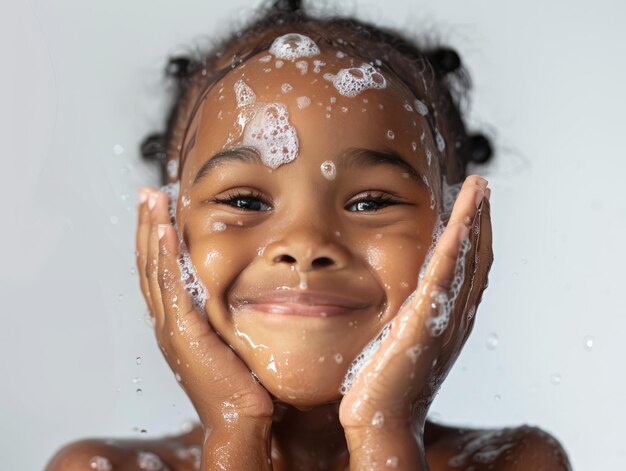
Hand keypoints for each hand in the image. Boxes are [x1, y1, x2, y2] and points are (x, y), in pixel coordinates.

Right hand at [136, 187, 273, 467]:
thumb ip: (225, 310)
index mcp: (176, 322)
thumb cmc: (241, 381)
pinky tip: (167, 230)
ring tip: (151, 199)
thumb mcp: (229, 336)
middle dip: (147, 226)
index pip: (159, 271)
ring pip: (154, 269)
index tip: (158, 209)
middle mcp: (167, 321)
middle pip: (149, 264)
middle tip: (146, 194)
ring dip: (152, 231)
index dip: (155, 239)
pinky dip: (166, 256)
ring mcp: (171, 326)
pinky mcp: (184, 331)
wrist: (241, 416)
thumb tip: (240, 284)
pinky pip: (171, 286)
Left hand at [338, 175, 492, 466]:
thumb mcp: (395, 343)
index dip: (473, 238)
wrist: (379, 420)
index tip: (472, 207)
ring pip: (467, 260)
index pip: (466, 271)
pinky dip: (457, 244)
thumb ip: (401, 320)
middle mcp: (453, 318)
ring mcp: (443, 319)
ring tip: (479, 188)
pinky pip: (445, 275)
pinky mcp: (424, 321)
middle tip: (482, 188)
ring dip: (475, 221)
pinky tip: (461, 217)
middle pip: (476, 260)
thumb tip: (392, 303)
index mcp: (445, 322)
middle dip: (480, 221)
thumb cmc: (381, 388)